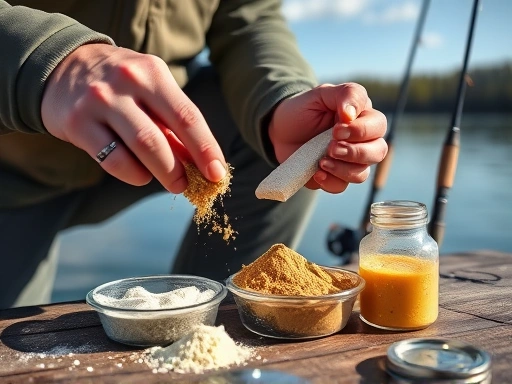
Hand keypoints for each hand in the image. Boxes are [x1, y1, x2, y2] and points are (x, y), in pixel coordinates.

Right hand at [41, 44, 226, 193]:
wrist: (62, 66)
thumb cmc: (121, 85)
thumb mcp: (151, 90)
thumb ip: (173, 124)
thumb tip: (202, 162)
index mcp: (153, 72)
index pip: (187, 116)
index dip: (206, 148)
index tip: (218, 174)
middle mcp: (126, 83)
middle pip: (162, 137)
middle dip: (183, 169)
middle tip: (191, 185)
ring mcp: (99, 102)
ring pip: (140, 149)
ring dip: (162, 174)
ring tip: (174, 184)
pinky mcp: (76, 123)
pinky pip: (112, 160)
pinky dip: (134, 174)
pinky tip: (141, 174)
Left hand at [268, 83, 386, 192]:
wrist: (280, 130)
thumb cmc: (303, 109)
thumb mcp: (321, 94)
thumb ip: (345, 94)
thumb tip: (352, 114)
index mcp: (362, 117)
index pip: (378, 125)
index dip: (360, 131)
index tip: (335, 130)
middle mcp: (361, 141)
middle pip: (378, 152)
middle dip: (355, 152)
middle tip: (331, 148)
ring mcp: (348, 162)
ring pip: (362, 173)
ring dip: (343, 169)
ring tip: (321, 161)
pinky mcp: (333, 177)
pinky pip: (341, 186)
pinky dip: (329, 181)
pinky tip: (316, 172)